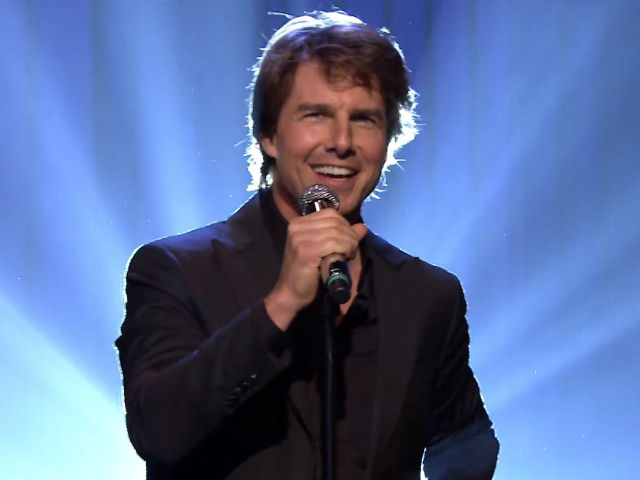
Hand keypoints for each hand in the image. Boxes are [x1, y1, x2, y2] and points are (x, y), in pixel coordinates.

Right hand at [264, 208, 367, 330]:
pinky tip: (344, 257)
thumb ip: (341, 236)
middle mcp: (296, 227)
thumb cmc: (307, 273)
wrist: (290, 293)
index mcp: (298, 223)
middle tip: (351, 249)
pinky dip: (344, 249)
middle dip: (349, 234)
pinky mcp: (305, 251)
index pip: (330, 214)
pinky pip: (333, 244)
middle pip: (334, 221)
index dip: (345, 225)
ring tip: (348, 254)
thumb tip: (362, 227)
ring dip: (349, 243)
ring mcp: (299, 238)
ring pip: (336, 232)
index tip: (349, 240)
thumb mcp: (324, 249)